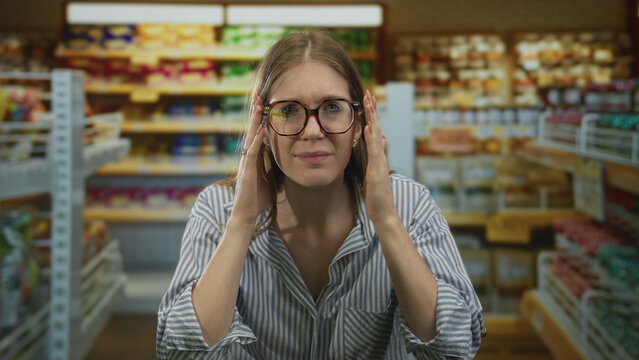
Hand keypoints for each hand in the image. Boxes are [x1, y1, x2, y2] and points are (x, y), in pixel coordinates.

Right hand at [231, 94, 269, 226]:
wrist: (246, 214)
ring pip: (250, 137)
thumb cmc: (256, 197)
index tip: (264, 103)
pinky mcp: (247, 171)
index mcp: (253, 157)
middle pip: (251, 130)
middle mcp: (247, 156)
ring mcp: (246, 162)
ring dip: (254, 121)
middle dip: (255, 113)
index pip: (256, 133)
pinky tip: (260, 131)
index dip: (259, 118)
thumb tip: (275, 157)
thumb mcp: (265, 177)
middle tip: (257, 95)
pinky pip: (252, 153)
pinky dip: (256, 141)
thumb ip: (267, 165)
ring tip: (258, 105)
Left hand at [362, 89, 397, 224]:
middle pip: (376, 128)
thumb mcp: (375, 172)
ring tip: (369, 102)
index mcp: (377, 156)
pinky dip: (372, 138)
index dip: (370, 116)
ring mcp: (380, 162)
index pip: (373, 132)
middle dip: (372, 110)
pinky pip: (374, 151)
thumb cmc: (378, 196)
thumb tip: (381, 140)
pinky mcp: (377, 170)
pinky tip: (370, 127)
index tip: (367, 101)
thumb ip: (377, 156)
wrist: (385, 213)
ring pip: (375, 135)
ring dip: (372, 118)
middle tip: (369, 93)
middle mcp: (380, 156)